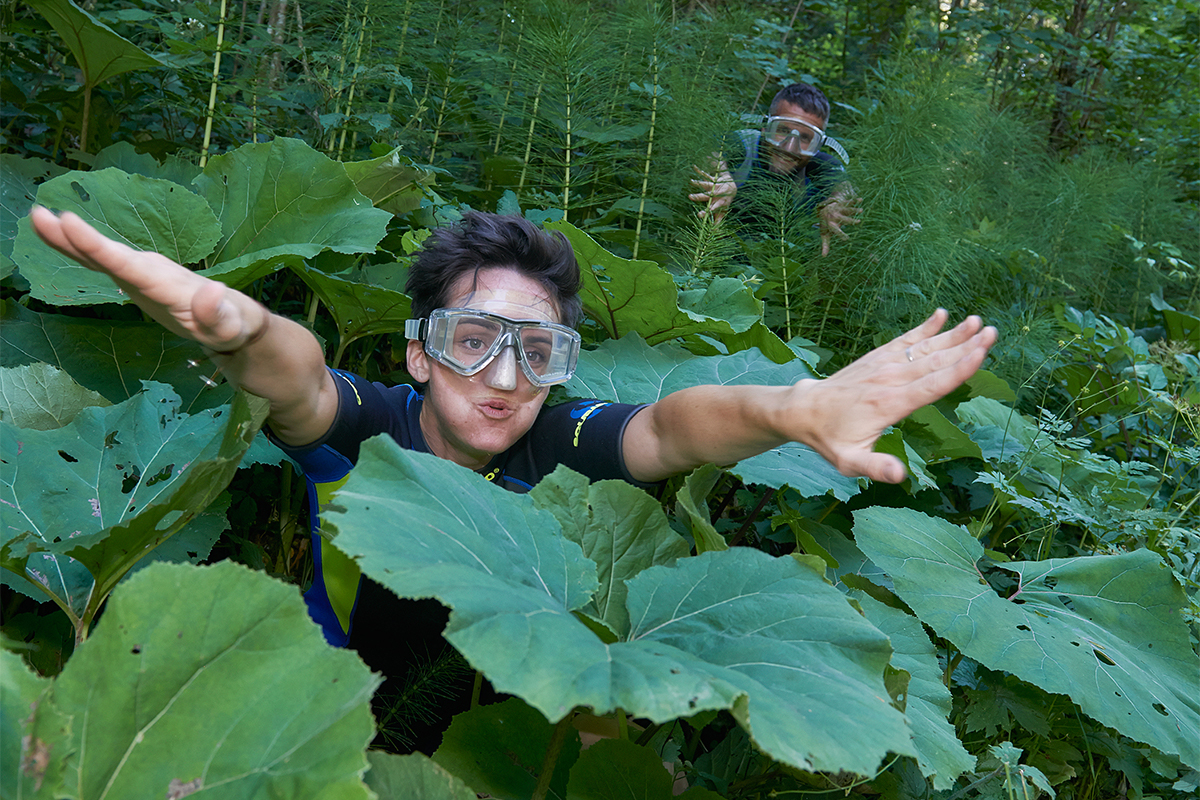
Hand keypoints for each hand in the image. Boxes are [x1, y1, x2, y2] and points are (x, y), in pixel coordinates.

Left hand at [30, 206, 336, 443]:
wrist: (258, 354)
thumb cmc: (252, 340)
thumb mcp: (242, 331)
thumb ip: (222, 318)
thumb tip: (206, 294)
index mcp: (171, 298)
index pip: (129, 270)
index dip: (97, 248)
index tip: (68, 224)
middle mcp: (158, 294)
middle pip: (112, 267)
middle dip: (76, 245)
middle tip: (39, 217)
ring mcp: (159, 292)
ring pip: (116, 267)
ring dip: (82, 246)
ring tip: (48, 221)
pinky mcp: (165, 289)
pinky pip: (129, 268)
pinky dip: (105, 253)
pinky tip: (84, 241)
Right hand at [687, 160, 735, 222]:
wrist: (733, 188)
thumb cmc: (725, 203)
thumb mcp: (723, 213)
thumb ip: (718, 222)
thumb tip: (715, 233)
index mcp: (718, 203)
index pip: (712, 209)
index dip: (707, 212)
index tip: (699, 215)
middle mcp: (717, 194)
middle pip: (707, 196)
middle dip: (699, 196)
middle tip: (690, 197)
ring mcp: (715, 186)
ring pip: (706, 184)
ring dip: (698, 183)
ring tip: (690, 181)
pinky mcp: (714, 179)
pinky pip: (706, 174)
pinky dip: (700, 170)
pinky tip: (694, 166)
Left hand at [789, 310, 996, 482]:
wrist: (803, 410)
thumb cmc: (829, 438)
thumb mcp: (849, 461)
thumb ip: (875, 468)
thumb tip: (900, 476)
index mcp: (889, 403)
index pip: (932, 384)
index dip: (959, 368)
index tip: (981, 352)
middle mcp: (889, 379)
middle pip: (934, 361)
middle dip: (965, 346)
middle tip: (992, 332)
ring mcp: (883, 366)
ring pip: (923, 348)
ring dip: (951, 334)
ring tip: (977, 321)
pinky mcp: (877, 358)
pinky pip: (903, 340)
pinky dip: (923, 328)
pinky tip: (941, 315)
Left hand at [817, 184, 861, 255]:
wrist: (823, 210)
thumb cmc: (826, 225)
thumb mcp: (824, 235)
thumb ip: (825, 245)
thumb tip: (824, 256)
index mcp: (831, 225)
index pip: (835, 230)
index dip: (840, 234)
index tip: (847, 238)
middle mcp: (834, 217)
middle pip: (843, 219)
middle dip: (850, 220)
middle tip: (858, 222)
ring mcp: (838, 210)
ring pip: (847, 210)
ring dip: (853, 210)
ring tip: (861, 210)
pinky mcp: (842, 204)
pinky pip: (848, 202)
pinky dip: (854, 201)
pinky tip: (861, 199)